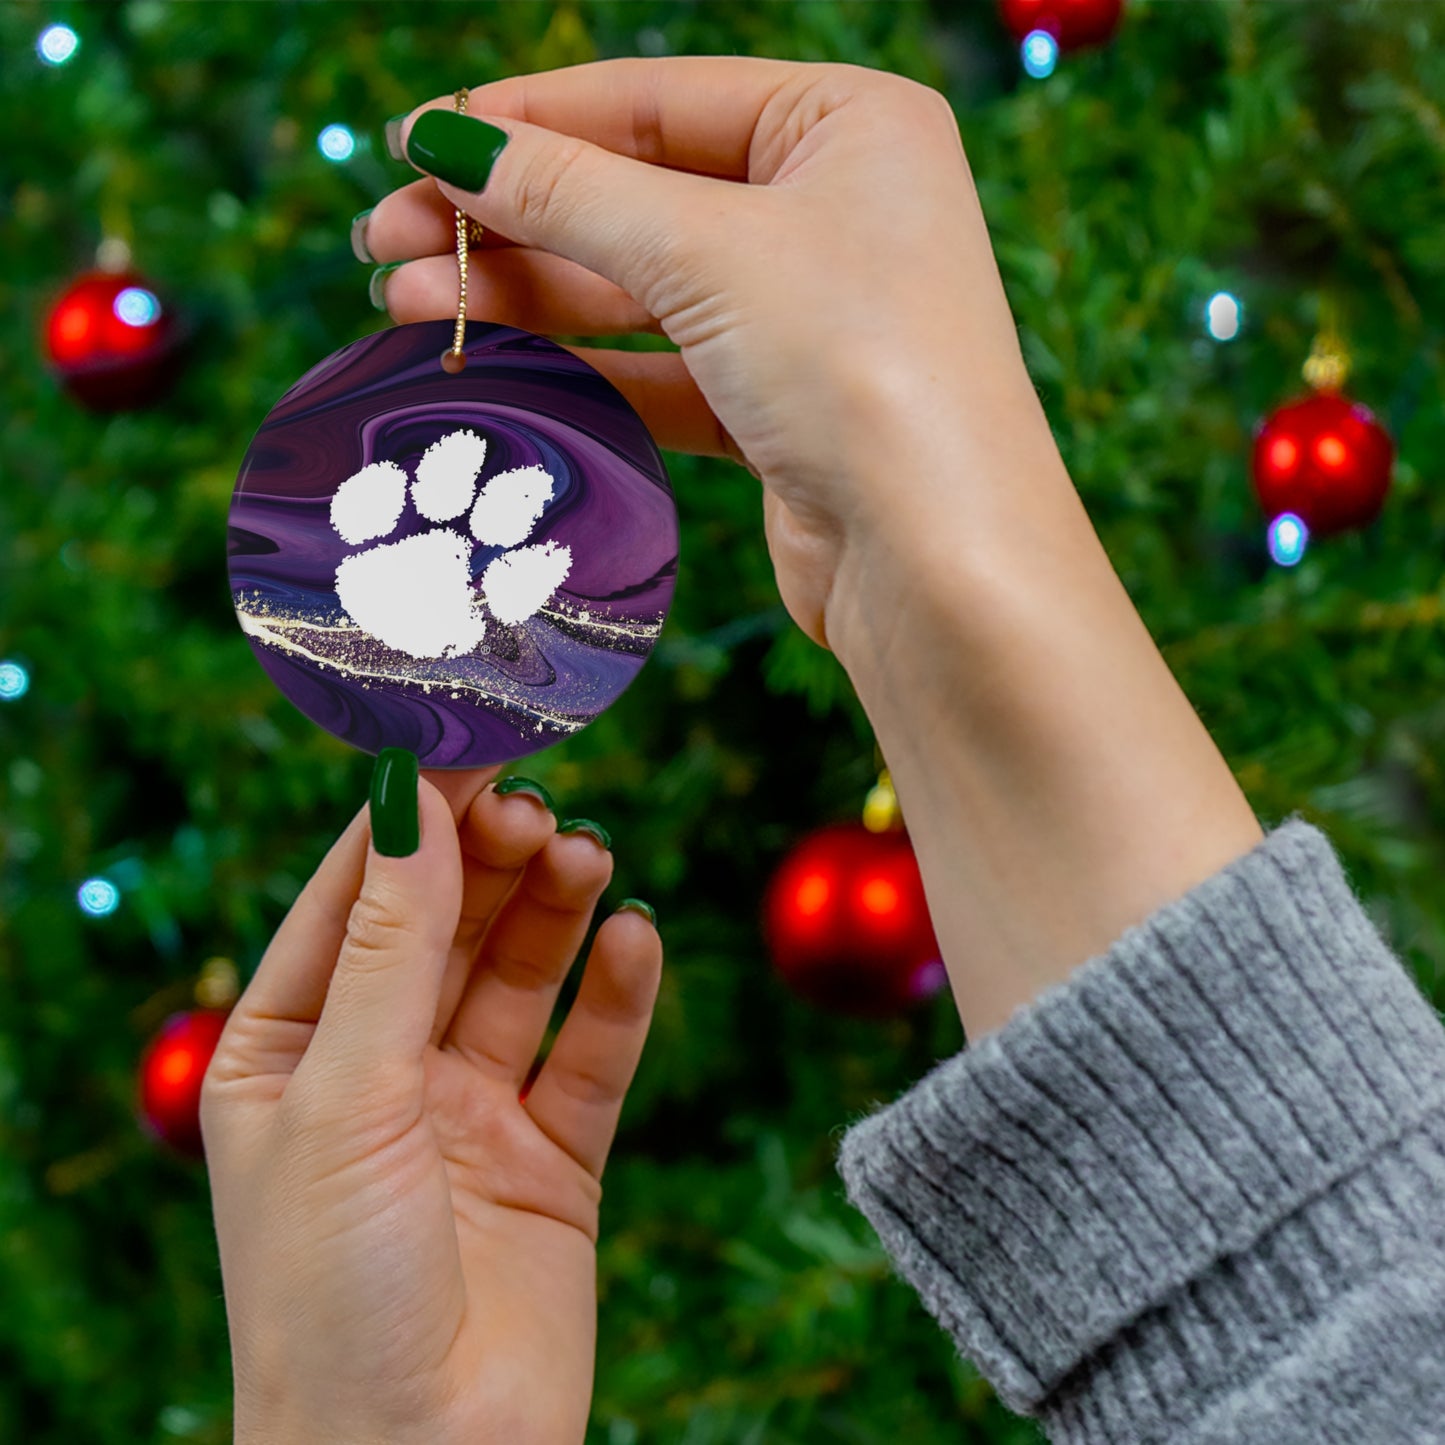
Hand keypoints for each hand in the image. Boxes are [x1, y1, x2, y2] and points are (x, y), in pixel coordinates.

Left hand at [201, 764, 661, 1444]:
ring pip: (522, 975)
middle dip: (490, 860)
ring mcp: (469, 1112)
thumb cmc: (332, 1293)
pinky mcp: (552, 1158)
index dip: (411, 817)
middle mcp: (380, 1070)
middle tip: (539, 806)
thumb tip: (413, 799)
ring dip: (555, 910)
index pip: (354, 897)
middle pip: (447, 925)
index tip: (469, 739)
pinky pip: (591, 1054)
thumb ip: (391, 946)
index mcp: (289, 1050)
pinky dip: (618, 994)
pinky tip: (635, 940)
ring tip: (587, 857)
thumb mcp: (346, 1097)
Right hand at [360, 56, 1054, 658]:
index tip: (413, 142)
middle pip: (636, 194)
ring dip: (524, 294)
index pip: (654, 100)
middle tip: (384, 240)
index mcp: (847, 125)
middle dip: (508, 218)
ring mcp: (808, 315)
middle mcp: (834, 210)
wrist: (939, 563)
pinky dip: (579, 367)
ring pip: (639, 288)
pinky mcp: (781, 409)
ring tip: (404, 303)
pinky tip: (489, 362)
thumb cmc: (860, 369)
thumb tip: (446, 140)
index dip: (526, 120)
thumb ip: (570, 193)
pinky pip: (660, 369)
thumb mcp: (706, 252)